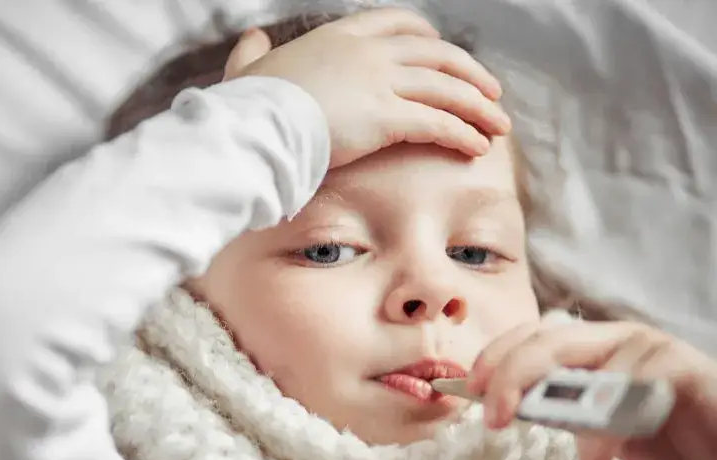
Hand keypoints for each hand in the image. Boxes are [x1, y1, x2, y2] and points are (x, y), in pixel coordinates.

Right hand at [222, 7, 510, 167]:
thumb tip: (252, 40)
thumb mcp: (248, 70)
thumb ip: (253, 54)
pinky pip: (437, 123)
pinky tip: (477, 148)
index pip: (399, 24)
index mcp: (340, 36)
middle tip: (491, 93)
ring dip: (478, 107)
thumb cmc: (248, 106)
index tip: (446, 54)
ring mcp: (379, 81)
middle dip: (470, 73)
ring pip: (446, 88)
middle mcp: (368, 52)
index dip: (430, 38)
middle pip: (437, 54)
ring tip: (498, 126)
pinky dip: (462, 134)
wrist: (251, 127)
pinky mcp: (386, 117)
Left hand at [467, 317, 716, 459]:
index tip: (468, 387)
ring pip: (590, 383)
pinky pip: (629, 411)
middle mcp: (614, 337)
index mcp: (590, 342)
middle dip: (511, 377)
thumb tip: (502, 407)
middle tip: (492, 419)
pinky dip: (606, 455)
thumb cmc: (660, 431)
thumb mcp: (597, 421)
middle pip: (547, 343)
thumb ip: (559, 408)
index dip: (497, 356)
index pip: (531, 334)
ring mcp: (649, 348)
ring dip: (575, 434)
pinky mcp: (680, 370)